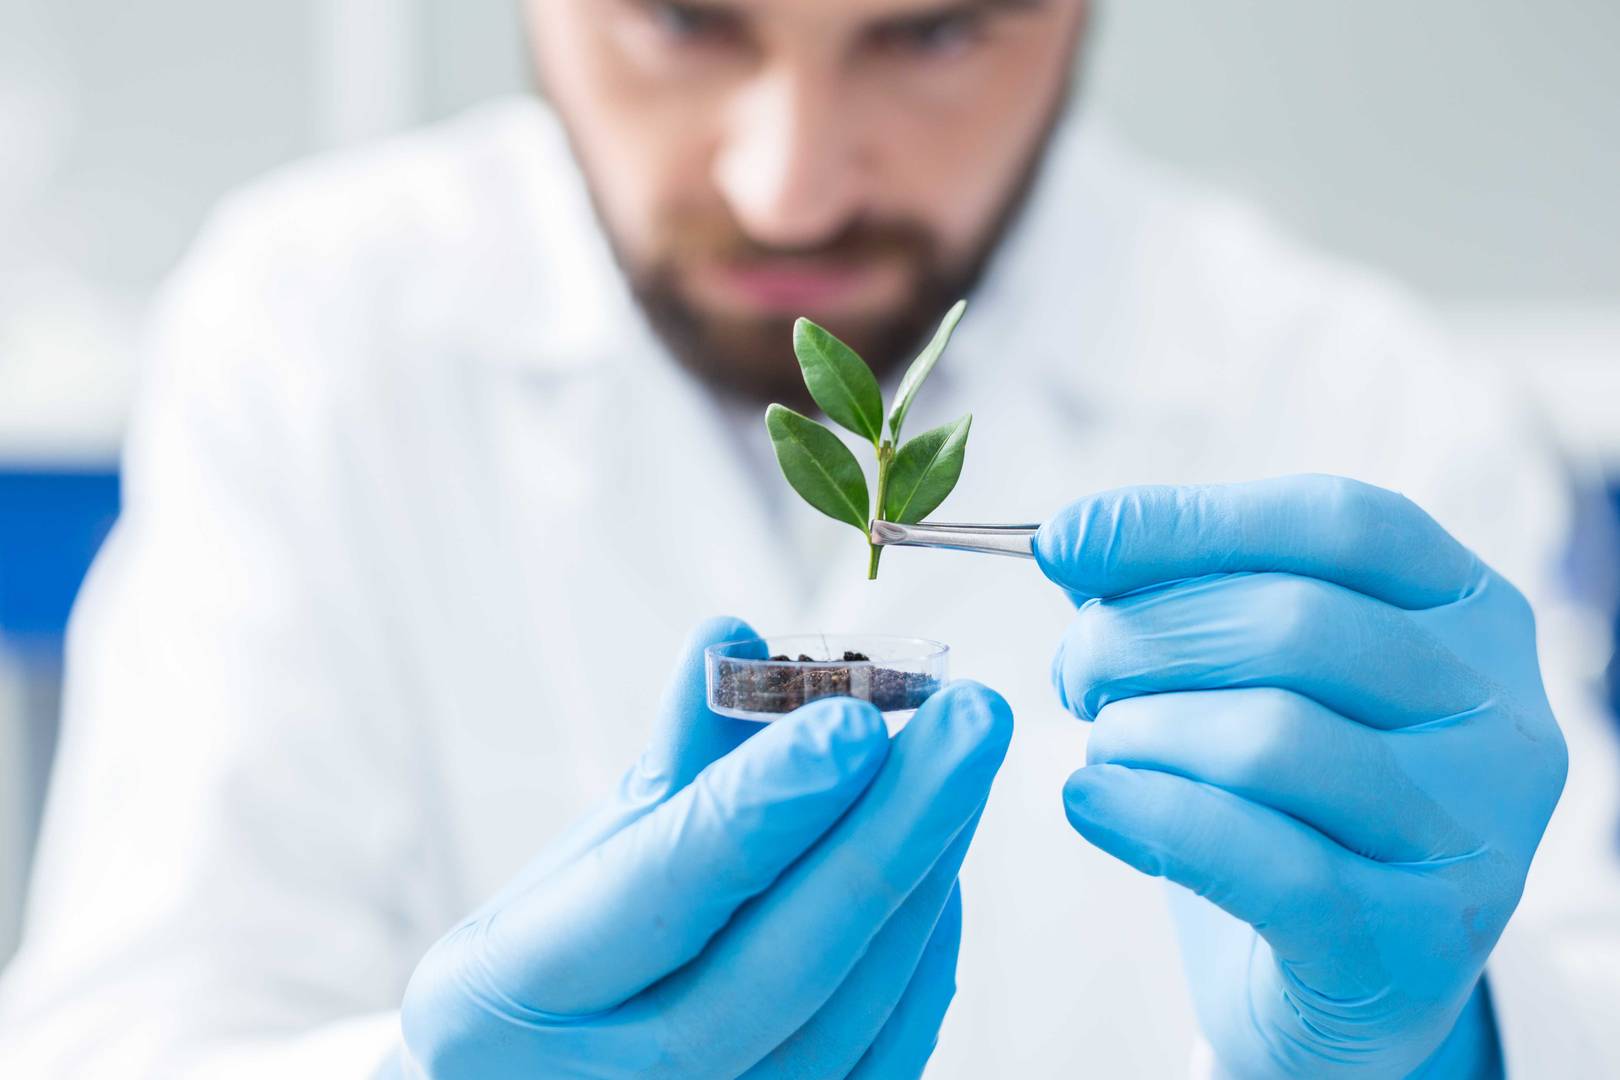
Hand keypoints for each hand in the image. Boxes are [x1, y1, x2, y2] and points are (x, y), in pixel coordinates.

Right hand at [397, 617, 1012, 1078]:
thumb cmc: (544, 973)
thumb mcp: (572, 862)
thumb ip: (669, 760)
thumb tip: (736, 638)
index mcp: (523, 988)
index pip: (664, 891)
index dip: (763, 806)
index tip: (853, 719)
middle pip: (780, 968)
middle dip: (889, 835)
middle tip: (969, 722)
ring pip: (847, 1019)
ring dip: (921, 881)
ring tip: (963, 768)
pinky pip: (878, 1066)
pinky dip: (922, 961)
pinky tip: (941, 866)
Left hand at [1035, 476, 1566, 1077]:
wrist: (1329, 985)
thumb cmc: (1281, 802)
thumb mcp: (1247, 677)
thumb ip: (1173, 597)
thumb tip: (1072, 540)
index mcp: (1467, 611)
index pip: (1338, 523)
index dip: (1185, 522)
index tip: (1063, 542)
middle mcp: (1498, 713)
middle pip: (1295, 624)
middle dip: (1141, 638)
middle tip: (1075, 676)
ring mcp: (1474, 834)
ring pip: (1272, 739)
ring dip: (1140, 732)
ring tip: (1100, 748)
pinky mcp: (1420, 942)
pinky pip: (1264, 860)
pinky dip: (1149, 816)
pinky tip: (1090, 802)